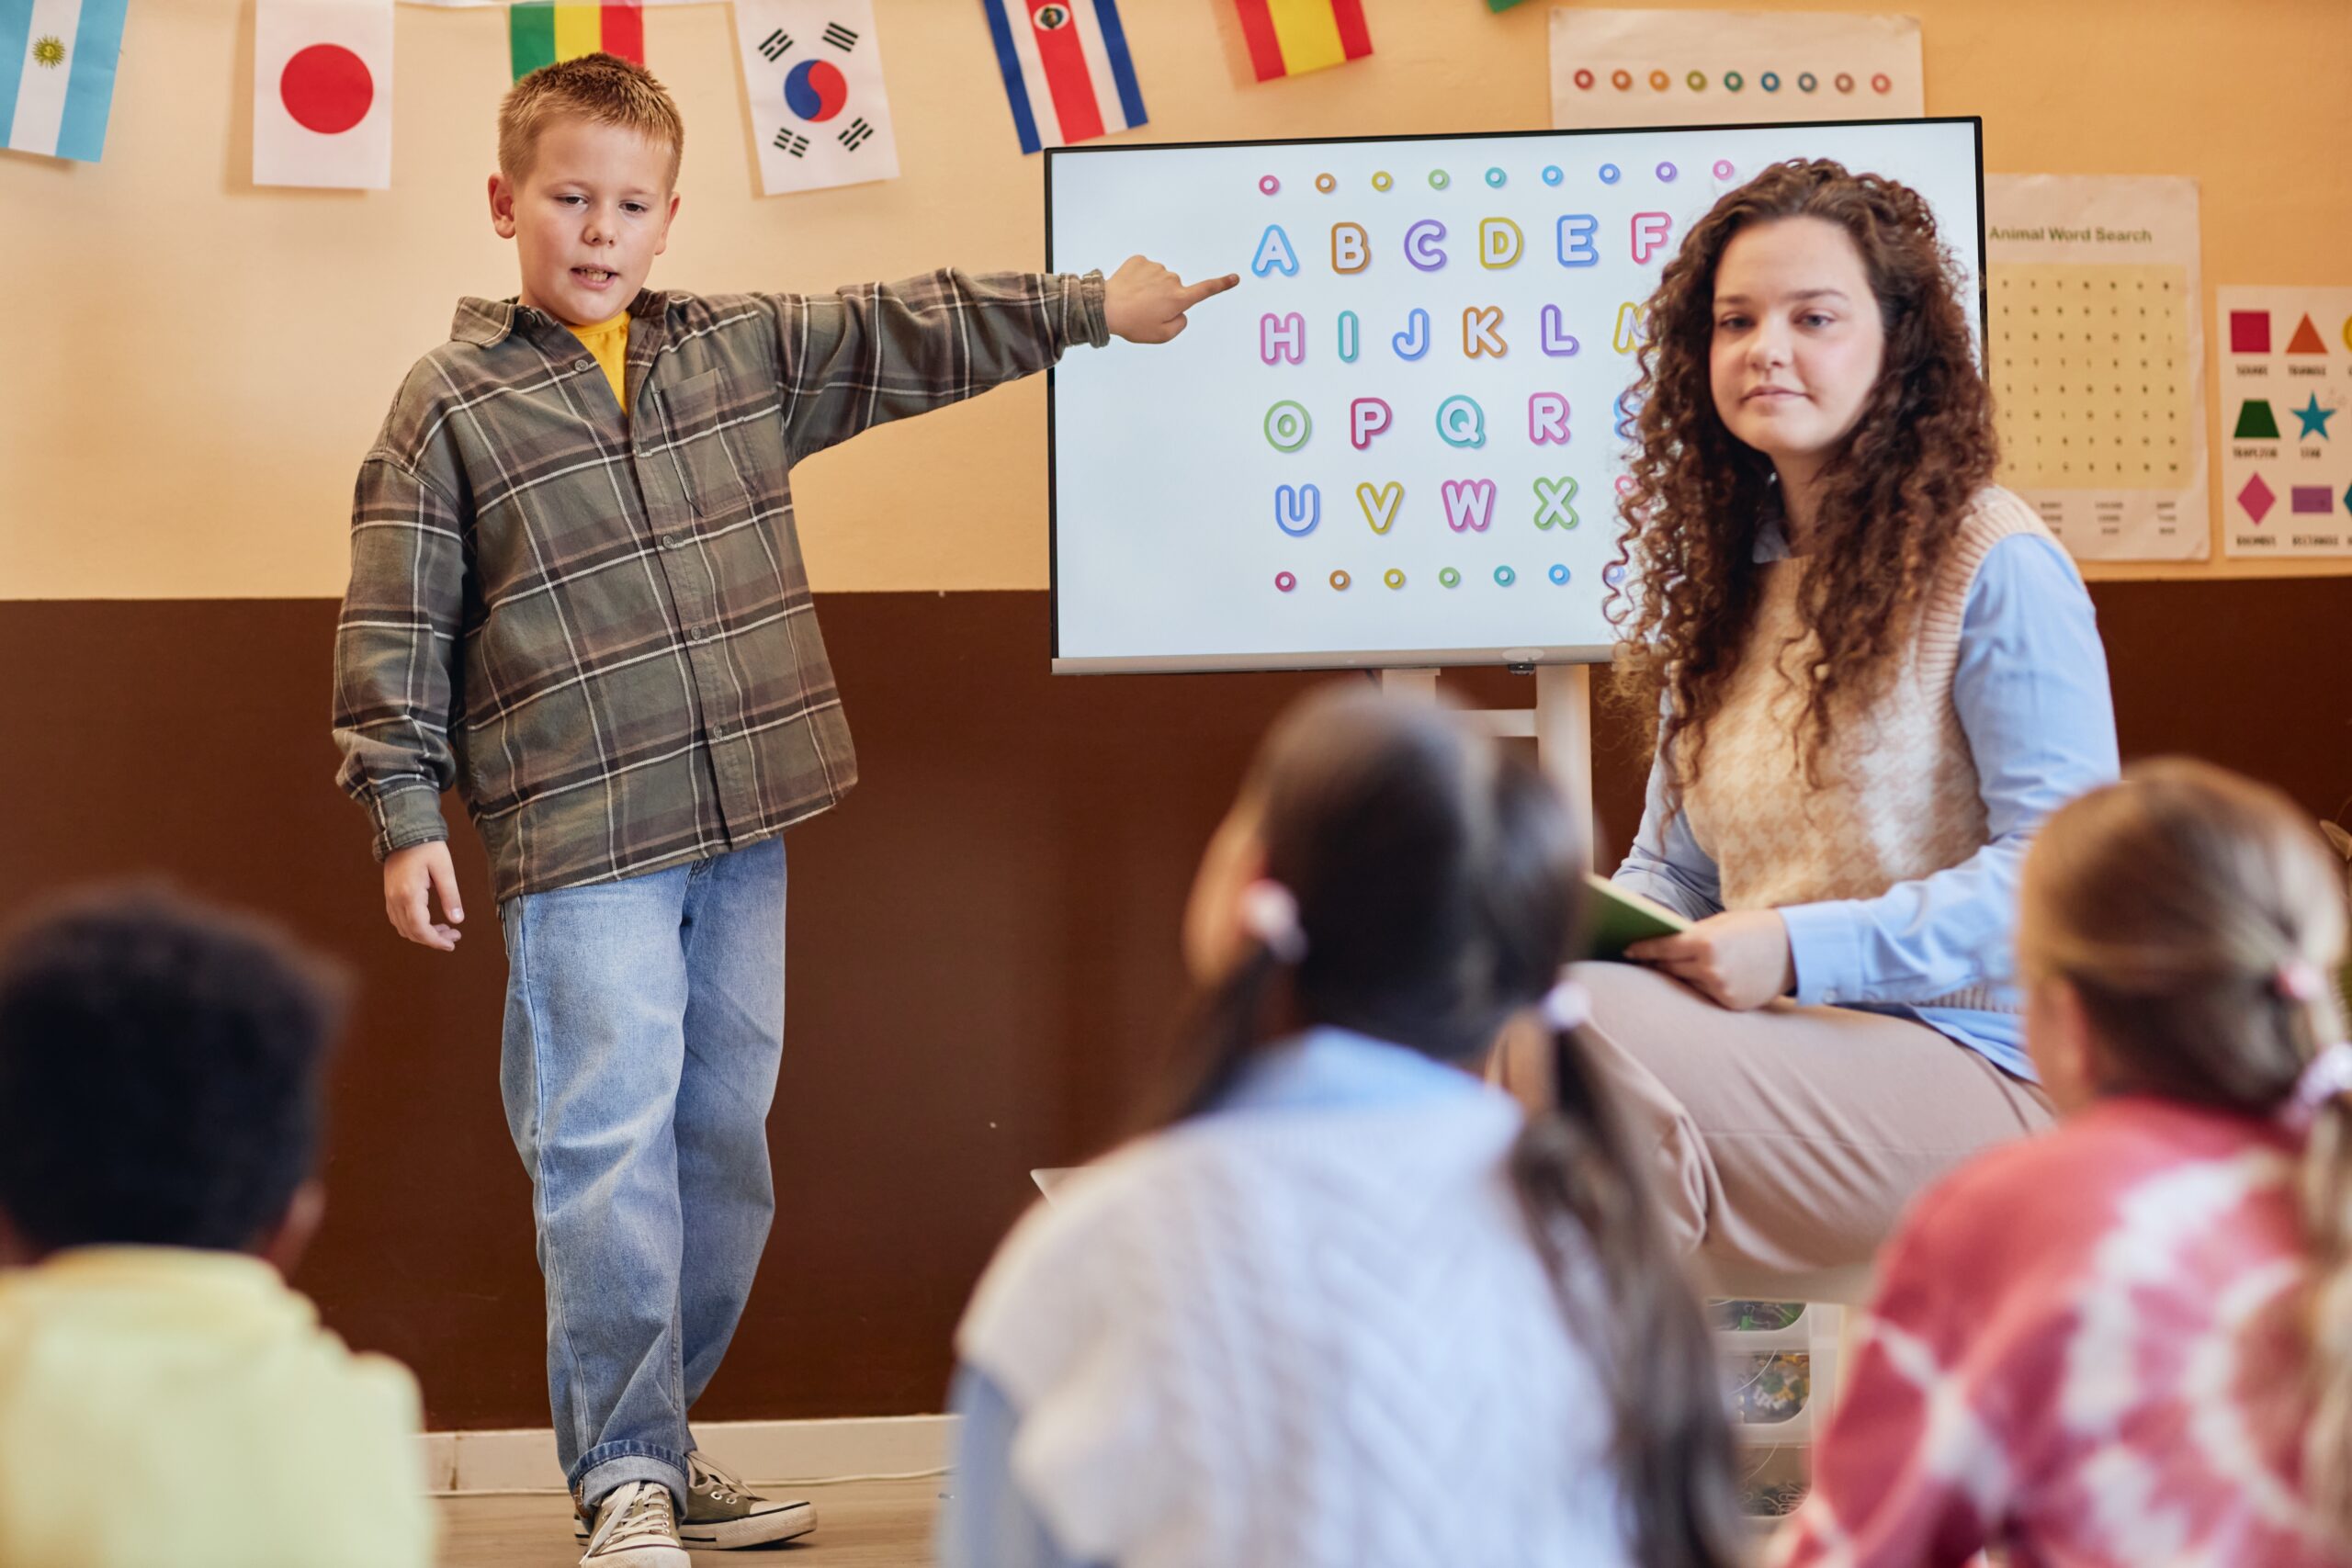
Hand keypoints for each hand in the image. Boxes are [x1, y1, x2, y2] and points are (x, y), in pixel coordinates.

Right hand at [383, 841, 465, 950]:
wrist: (404, 830)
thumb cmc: (426, 846)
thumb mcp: (444, 869)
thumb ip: (451, 896)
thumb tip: (457, 920)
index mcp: (410, 894)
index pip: (421, 929)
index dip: (436, 941)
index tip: (451, 944)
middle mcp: (395, 899)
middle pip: (411, 932)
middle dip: (433, 939)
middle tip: (454, 936)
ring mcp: (390, 897)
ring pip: (403, 928)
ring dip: (423, 934)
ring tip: (445, 929)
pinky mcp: (390, 894)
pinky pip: (398, 918)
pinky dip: (413, 926)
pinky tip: (429, 921)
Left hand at [1102, 255, 1238, 343]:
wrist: (1105, 307)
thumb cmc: (1133, 324)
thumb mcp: (1161, 335)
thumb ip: (1179, 324)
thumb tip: (1181, 311)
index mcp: (1178, 299)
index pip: (1206, 290)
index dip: (1222, 285)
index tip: (1235, 278)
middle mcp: (1171, 280)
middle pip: (1175, 289)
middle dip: (1165, 298)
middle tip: (1146, 311)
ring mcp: (1155, 268)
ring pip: (1159, 279)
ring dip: (1150, 288)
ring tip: (1135, 301)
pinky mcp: (1139, 260)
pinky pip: (1144, 269)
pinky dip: (1138, 278)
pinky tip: (1129, 289)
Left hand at [1627, 909, 1793, 1010]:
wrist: (1798, 948)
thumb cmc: (1756, 928)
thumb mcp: (1722, 923)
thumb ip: (1693, 935)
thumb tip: (1664, 944)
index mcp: (1704, 942)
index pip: (1662, 948)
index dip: (1642, 950)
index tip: (1627, 950)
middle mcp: (1709, 968)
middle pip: (1669, 969)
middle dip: (1655, 964)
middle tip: (1639, 961)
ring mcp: (1720, 989)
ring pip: (1686, 984)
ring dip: (1677, 977)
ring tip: (1663, 971)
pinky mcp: (1731, 1003)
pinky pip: (1707, 995)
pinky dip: (1702, 987)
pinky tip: (1697, 980)